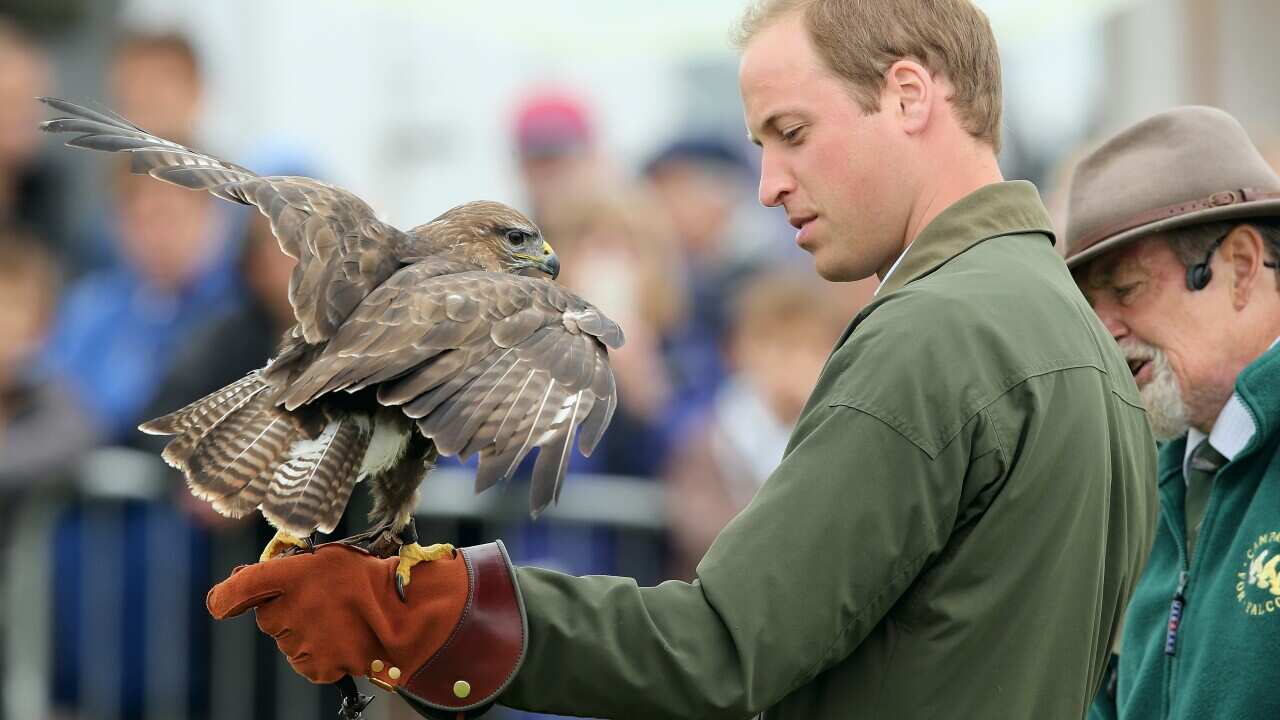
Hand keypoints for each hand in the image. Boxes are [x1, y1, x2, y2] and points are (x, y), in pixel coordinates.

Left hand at [207, 541, 525, 717]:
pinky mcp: (314, 667)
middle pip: (267, 615)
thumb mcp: (330, 556)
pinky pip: (304, 661)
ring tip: (339, 619)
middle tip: (319, 600)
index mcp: (291, 575)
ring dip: (303, 630)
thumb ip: (292, 566)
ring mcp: (300, 642)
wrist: (404, 617)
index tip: (222, 602)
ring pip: (286, 639)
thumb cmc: (370, 579)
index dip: (225, 596)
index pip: (239, 588)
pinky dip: (318, 652)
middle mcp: (289, 610)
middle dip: (285, 609)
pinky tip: (341, 638)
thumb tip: (260, 579)